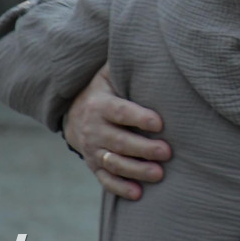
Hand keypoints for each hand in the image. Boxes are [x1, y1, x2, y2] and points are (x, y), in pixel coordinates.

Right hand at [63, 63, 171, 199]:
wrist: (72, 112)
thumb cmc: (103, 89)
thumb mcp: (108, 74)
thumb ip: (125, 65)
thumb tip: (152, 47)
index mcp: (100, 104)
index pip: (120, 111)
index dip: (139, 117)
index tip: (160, 123)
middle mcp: (94, 129)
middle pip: (119, 141)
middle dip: (143, 148)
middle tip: (167, 152)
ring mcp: (93, 149)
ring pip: (114, 162)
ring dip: (136, 170)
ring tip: (159, 173)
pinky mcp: (94, 165)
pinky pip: (105, 179)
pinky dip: (120, 188)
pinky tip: (138, 193)